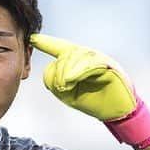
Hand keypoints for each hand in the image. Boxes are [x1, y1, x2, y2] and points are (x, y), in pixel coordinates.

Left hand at [30, 33, 149, 148]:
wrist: (117, 111)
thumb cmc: (94, 101)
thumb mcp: (68, 94)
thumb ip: (55, 82)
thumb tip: (54, 71)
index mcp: (78, 62)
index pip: (60, 48)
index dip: (47, 43)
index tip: (33, 38)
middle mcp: (88, 56)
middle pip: (66, 53)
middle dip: (58, 71)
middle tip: (60, 88)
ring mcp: (99, 58)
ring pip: (76, 56)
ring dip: (66, 72)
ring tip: (65, 86)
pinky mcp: (109, 65)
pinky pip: (90, 63)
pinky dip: (78, 71)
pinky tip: (71, 79)